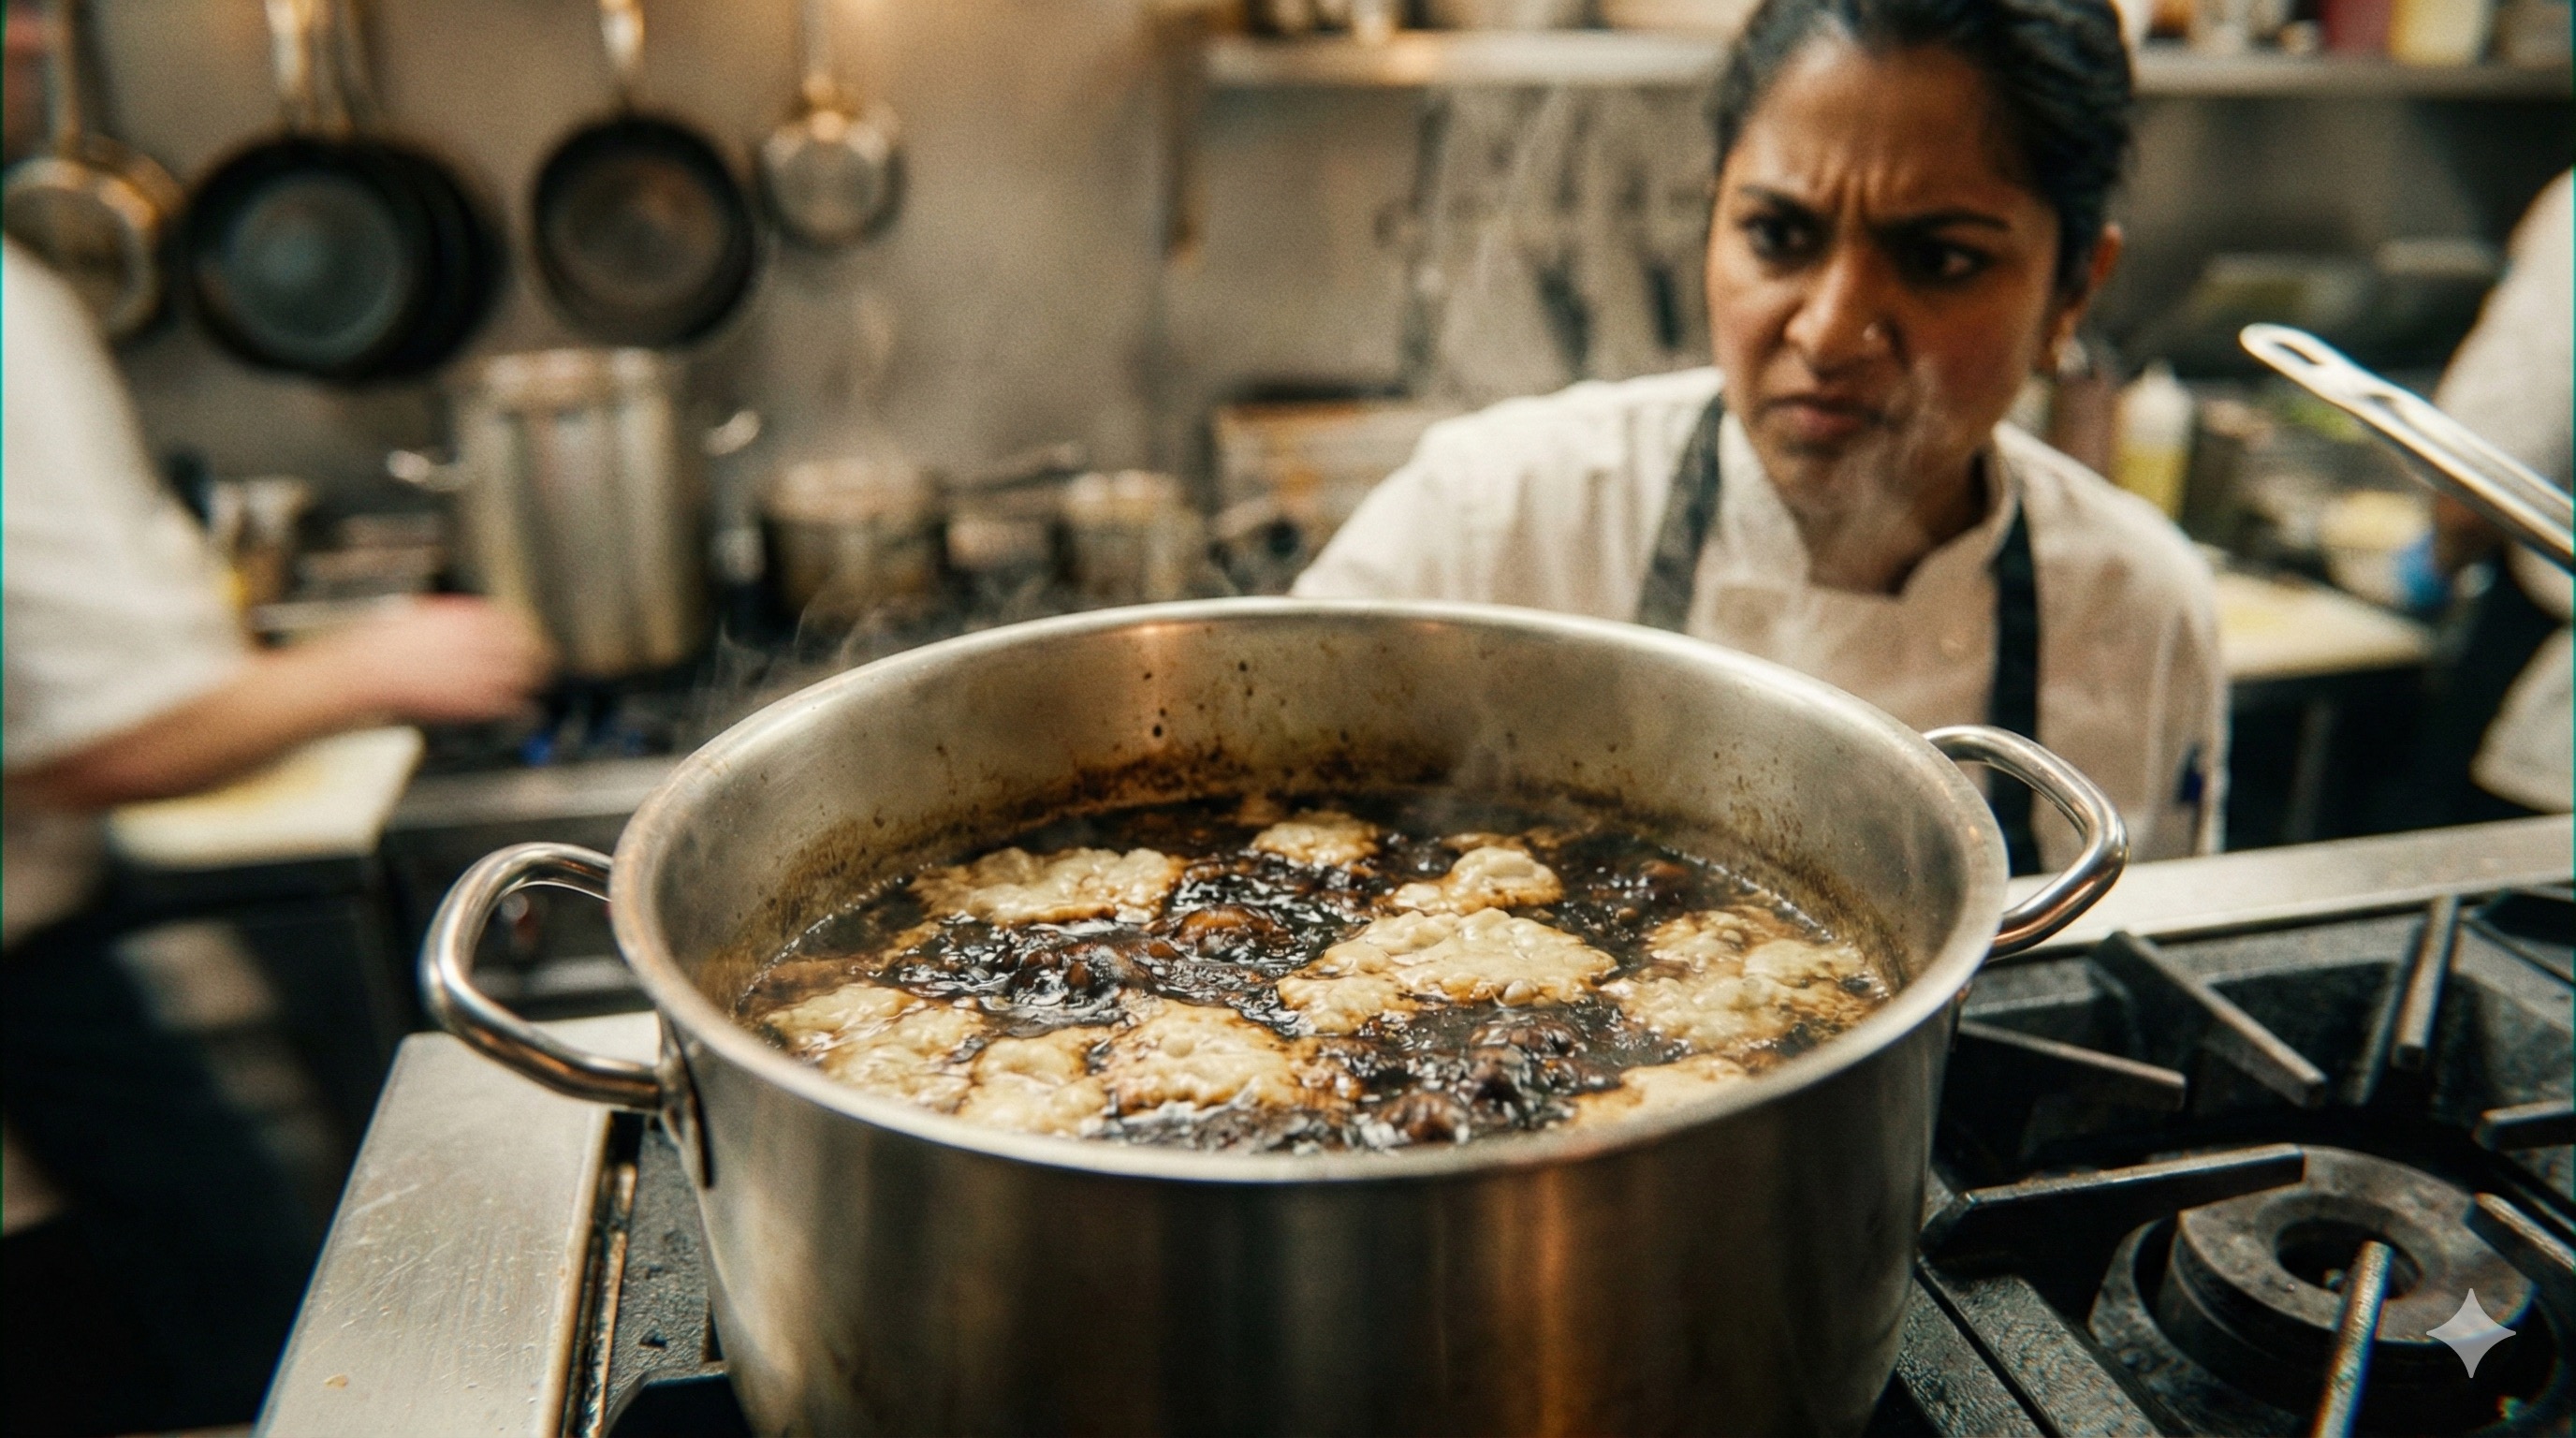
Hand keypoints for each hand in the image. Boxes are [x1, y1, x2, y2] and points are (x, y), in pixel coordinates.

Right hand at [302, 596, 554, 725]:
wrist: (367, 671)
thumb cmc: (386, 645)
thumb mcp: (421, 618)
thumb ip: (452, 621)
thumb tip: (472, 624)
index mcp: (463, 618)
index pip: (511, 621)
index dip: (523, 631)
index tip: (529, 637)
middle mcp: (475, 642)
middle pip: (523, 647)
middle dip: (536, 655)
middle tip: (545, 662)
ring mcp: (474, 672)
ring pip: (521, 676)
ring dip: (533, 680)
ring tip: (539, 684)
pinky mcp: (469, 700)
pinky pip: (506, 704)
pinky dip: (521, 707)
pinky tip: (528, 710)